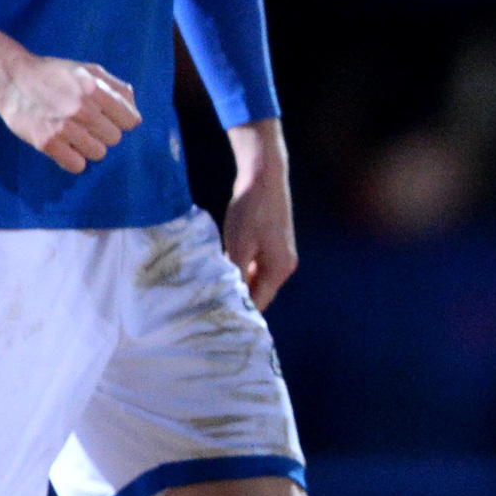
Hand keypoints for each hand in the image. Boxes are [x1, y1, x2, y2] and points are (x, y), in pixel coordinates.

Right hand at [0, 26, 139, 172]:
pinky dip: (74, 159)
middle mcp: (82, 108)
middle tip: (87, 124)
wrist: (10, 78)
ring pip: (98, 153)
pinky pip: (77, 165)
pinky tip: (65, 147)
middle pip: (115, 138)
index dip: (121, 120)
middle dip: (104, 132)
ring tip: (75, 135)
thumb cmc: (52, 73)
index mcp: (95, 87)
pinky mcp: (47, 142)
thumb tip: (134, 107)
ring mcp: (64, 127)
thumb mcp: (87, 69)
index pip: (131, 120)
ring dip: (90, 147)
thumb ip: (115, 86)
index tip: (109, 118)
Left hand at [220, 119, 297, 308]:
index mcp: (280, 270)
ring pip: (256, 278)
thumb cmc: (251, 211)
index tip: (216, 318)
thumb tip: (227, 298)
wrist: (263, 177)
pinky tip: (224, 267)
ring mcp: (281, 254)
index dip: (239, 311)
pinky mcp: (274, 244)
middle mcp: (285, 266)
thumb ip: (235, 274)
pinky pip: (256, 265)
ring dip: (238, 281)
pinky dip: (242, 268)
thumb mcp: (238, 246)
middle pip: (259, 292)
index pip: (259, 302)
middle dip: (238, 297)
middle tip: (210, 304)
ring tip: (214, 287)